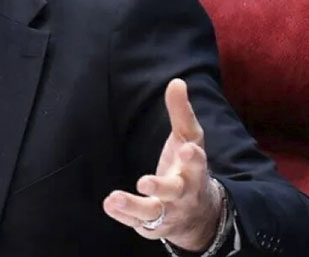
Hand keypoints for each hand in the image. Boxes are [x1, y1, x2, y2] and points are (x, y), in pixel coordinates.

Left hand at [102, 78, 222, 251]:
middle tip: (144, 181)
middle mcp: (183, 194)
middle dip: (162, 187)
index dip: (193, 158)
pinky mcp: (152, 225)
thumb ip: (182, 113)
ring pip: (153, 213)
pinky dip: (124, 216)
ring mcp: (168, 212)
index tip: (188, 150)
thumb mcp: (190, 140)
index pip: (197, 163)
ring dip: (133, 206)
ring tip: (114, 198)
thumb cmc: (190, 168)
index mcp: (194, 171)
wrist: (200, 215)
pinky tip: (109, 205)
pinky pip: (137, 223)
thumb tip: (177, 82)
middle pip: (175, 192)